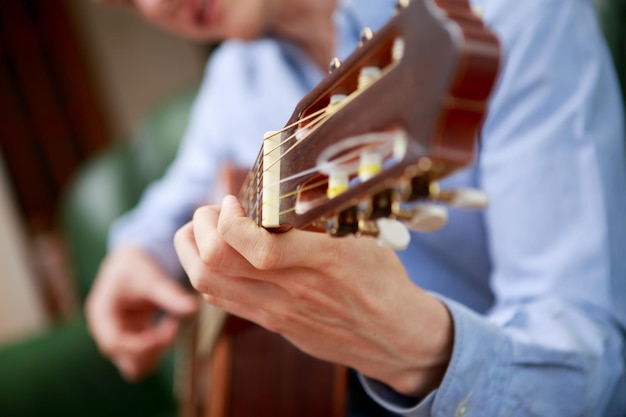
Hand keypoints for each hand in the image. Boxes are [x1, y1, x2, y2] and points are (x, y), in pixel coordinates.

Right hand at [85, 246, 197, 380]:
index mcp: (101, 314)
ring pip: (137, 366)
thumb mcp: (151, 277)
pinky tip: (169, 324)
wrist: (130, 262)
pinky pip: (145, 356)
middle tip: (172, 327)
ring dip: (158, 351)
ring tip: (171, 325)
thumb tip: (194, 309)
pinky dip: (160, 346)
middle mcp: (106, 331)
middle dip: (153, 351)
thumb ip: (169, 294)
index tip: (168, 330)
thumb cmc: (135, 266)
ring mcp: (119, 338)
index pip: (115, 344)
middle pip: (127, 362)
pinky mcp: (132, 339)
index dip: (142, 345)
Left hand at [174, 195, 452, 396]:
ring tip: (205, 230)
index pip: (257, 247)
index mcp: (322, 260)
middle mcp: (293, 289)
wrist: (394, 337)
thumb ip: (321, 219)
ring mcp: (278, 312)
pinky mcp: (273, 324)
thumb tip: (284, 190)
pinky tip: (221, 256)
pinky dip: (207, 273)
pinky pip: (223, 301)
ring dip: (193, 251)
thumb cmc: (382, 280)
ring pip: (208, 285)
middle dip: (199, 228)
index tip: (232, 200)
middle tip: (212, 211)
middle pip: (216, 265)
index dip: (230, 220)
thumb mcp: (362, 237)